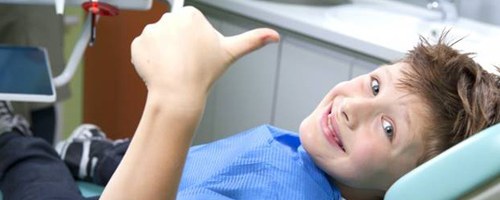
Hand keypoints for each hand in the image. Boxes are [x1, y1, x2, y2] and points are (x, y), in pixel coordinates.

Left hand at [131, 6, 279, 98]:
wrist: (178, 94)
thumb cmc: (204, 74)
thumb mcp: (231, 53)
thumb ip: (253, 40)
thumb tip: (275, 36)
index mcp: (191, 15)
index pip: (190, 24)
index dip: (195, 41)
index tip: (197, 54)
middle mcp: (169, 18)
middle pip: (174, 30)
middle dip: (179, 45)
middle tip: (186, 63)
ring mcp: (150, 30)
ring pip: (159, 40)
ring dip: (164, 52)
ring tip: (174, 68)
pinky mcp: (137, 44)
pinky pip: (143, 49)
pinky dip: (150, 59)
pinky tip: (160, 69)